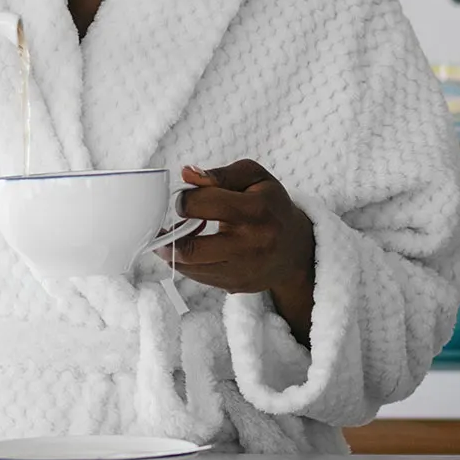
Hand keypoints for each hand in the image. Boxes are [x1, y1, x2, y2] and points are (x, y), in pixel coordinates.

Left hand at [171, 160, 316, 341]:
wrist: (295, 248)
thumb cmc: (270, 206)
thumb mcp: (254, 178)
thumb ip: (219, 174)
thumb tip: (187, 175)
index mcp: (255, 210)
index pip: (201, 204)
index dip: (184, 199)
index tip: (185, 199)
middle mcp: (250, 244)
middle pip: (190, 248)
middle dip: (168, 237)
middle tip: (164, 228)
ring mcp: (242, 270)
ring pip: (189, 268)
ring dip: (173, 252)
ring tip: (176, 237)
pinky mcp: (236, 285)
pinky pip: (198, 278)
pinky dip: (188, 264)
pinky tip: (193, 250)